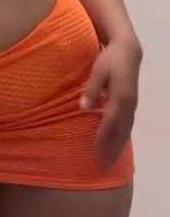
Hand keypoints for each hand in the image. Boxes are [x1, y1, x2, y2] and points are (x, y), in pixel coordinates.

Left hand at [80, 37, 141, 167]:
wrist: (128, 52)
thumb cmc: (109, 60)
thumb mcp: (98, 72)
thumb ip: (92, 90)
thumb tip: (84, 108)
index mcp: (119, 98)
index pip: (109, 123)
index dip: (103, 138)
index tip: (96, 151)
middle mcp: (128, 105)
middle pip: (120, 131)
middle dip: (112, 148)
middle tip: (104, 165)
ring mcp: (132, 105)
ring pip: (126, 130)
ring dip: (118, 146)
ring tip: (111, 160)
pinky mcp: (132, 104)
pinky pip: (128, 125)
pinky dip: (123, 137)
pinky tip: (118, 144)